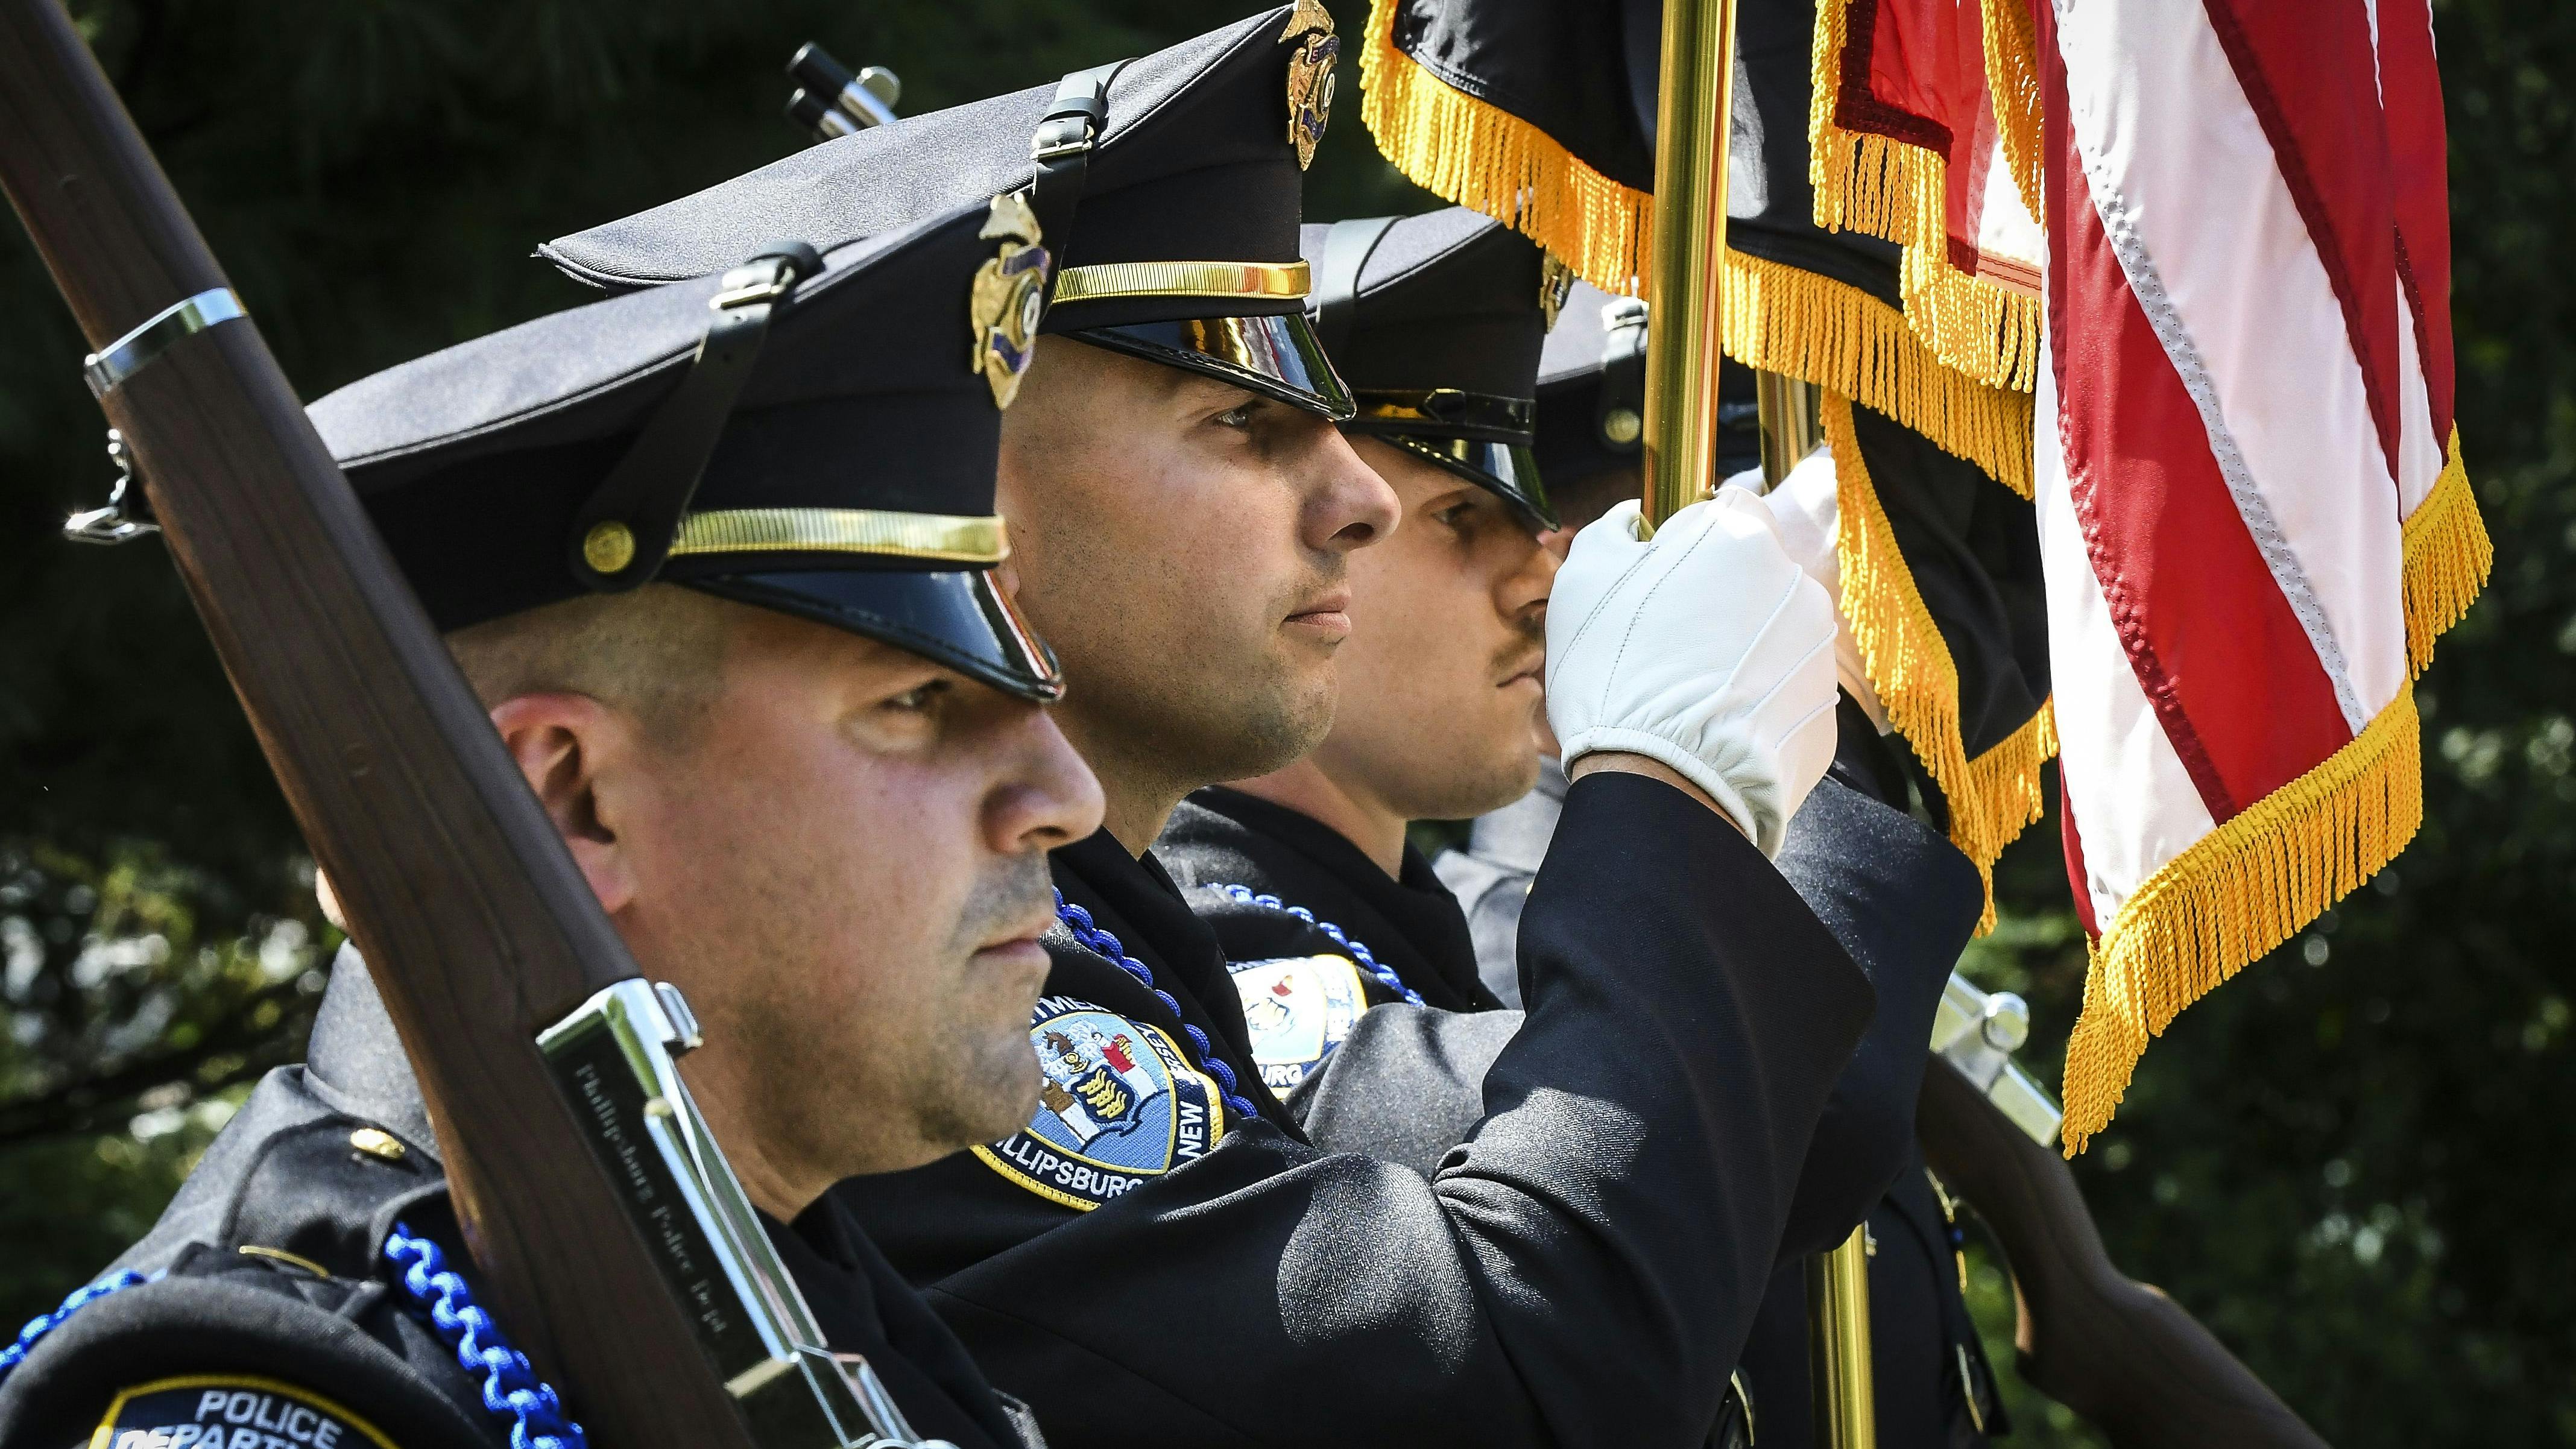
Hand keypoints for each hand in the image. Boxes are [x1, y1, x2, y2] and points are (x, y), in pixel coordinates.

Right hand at [1544, 493, 1838, 854]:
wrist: (1663, 786)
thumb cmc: (1615, 675)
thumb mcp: (1582, 583)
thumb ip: (1611, 531)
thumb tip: (1631, 517)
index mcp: (1741, 538)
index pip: (1731, 504)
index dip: (1691, 536)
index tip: (1663, 572)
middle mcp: (1796, 585)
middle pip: (1756, 572)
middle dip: (1718, 594)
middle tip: (1668, 638)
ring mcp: (1818, 650)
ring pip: (1773, 630)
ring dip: (1738, 647)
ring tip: (1687, 689)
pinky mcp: (1824, 709)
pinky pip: (1783, 687)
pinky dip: (1754, 697)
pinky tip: (1712, 722)